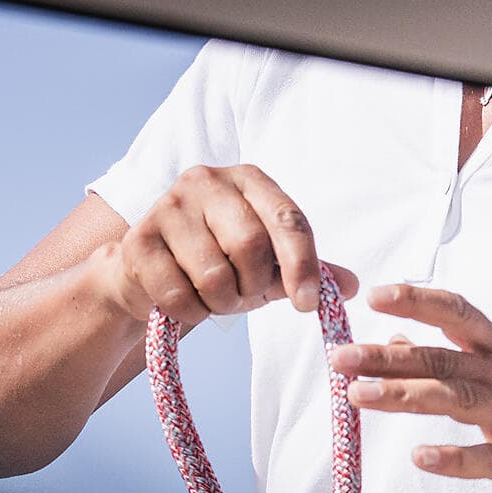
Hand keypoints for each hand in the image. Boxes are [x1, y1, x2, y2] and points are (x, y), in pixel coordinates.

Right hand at [97, 164, 357, 325]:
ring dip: (222, 303)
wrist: (150, 274)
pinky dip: (191, 312)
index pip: (288, 219)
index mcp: (248, 180)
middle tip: (245, 296)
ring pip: (215, 274)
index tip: (308, 304)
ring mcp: (167, 205)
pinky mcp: (138, 239)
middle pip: (251, 245)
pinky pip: (179, 294)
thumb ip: (310, 271)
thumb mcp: (270, 266)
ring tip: (214, 296)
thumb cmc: (220, 264)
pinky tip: (185, 301)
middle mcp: (206, 180)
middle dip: (254, 286)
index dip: (304, 265)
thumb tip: (353, 285)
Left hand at [331, 284, 491, 492]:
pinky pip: (490, 460)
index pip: (461, 315)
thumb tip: (395, 338)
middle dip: (389, 358)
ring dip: (406, 399)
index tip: (375, 295)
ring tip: (358, 397)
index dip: (419, 301)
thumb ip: (456, 356)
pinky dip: (455, 458)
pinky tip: (420, 458)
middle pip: (445, 361)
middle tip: (338, 357)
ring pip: (459, 403)